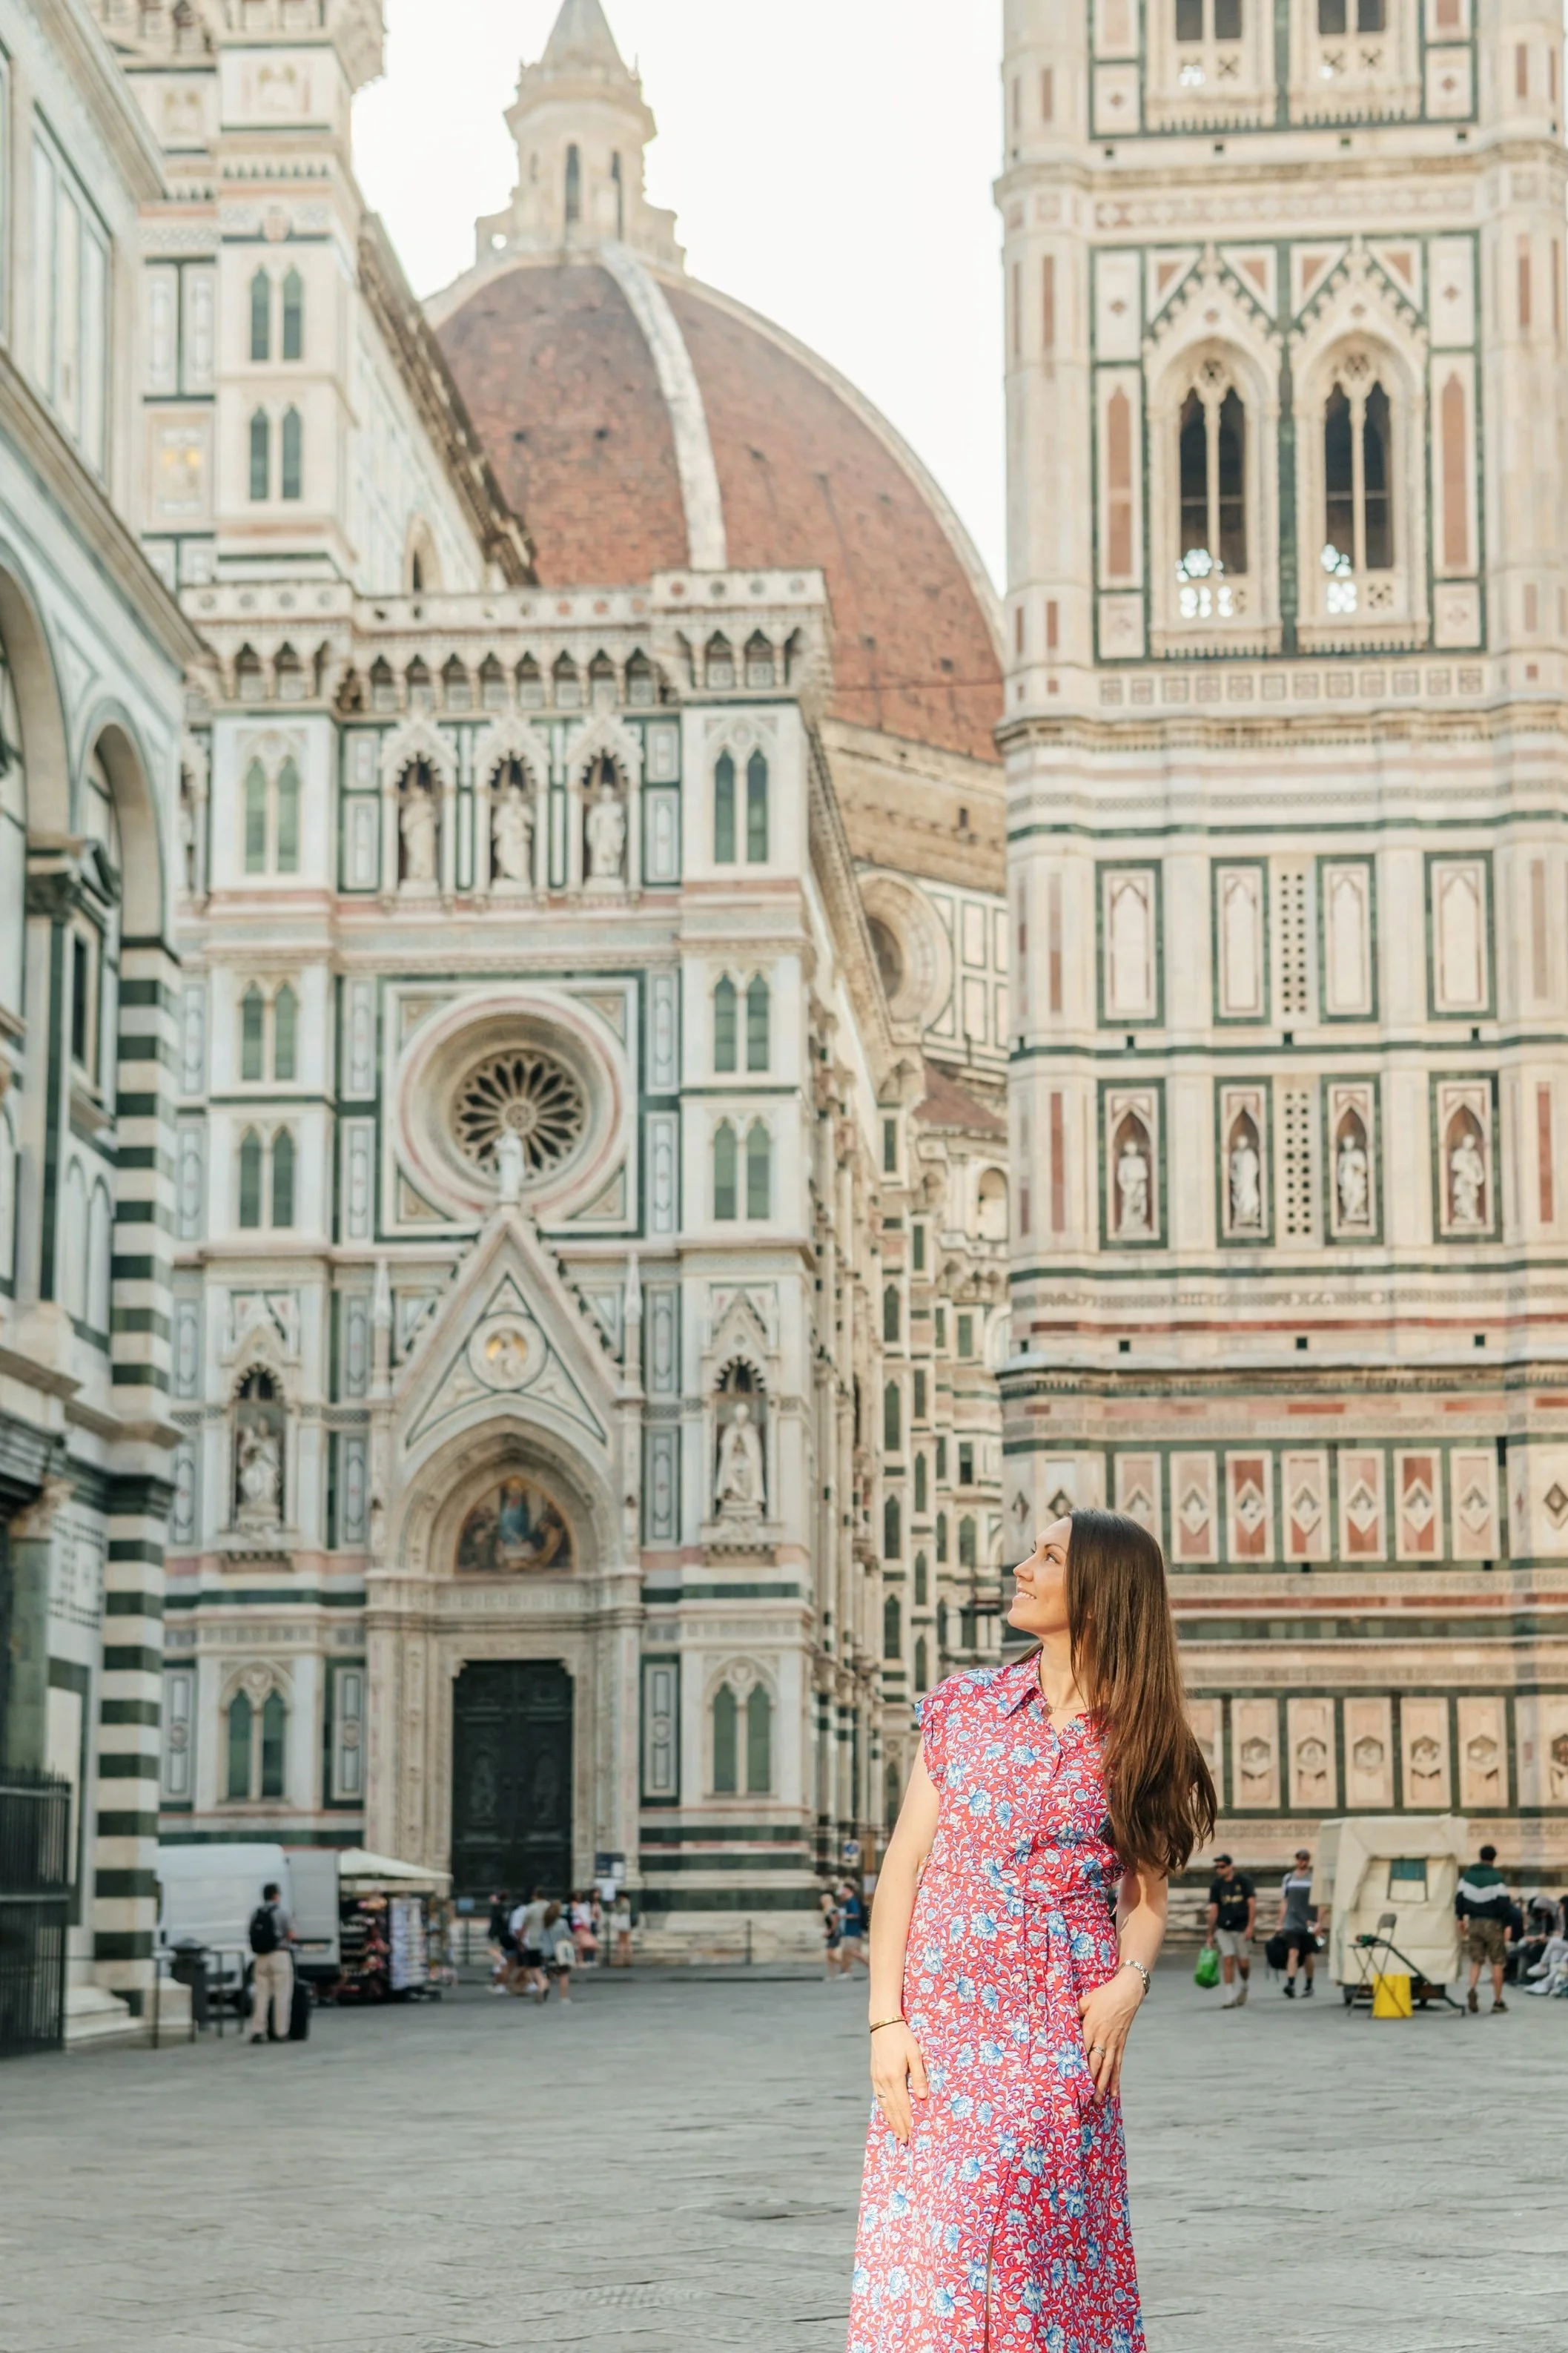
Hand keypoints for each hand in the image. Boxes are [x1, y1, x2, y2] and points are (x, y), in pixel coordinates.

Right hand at [869, 2023, 928, 2144]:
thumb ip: (919, 2076)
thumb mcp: (915, 2053)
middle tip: (904, 2141)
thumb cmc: (902, 2036)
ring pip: (884, 2105)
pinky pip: (879, 2096)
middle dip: (899, 2126)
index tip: (911, 2134)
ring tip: (896, 2133)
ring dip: (890, 2120)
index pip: (903, 2105)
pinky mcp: (873, 2074)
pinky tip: (887, 2114)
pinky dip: (884, 2108)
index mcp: (895, 2076)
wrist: (883, 2022)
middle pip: (892, 2109)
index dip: (907, 2121)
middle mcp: (884, 2080)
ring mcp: (876, 2078)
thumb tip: (923, 2097)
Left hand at [1077, 1969, 1143, 2102]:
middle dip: (1090, 2080)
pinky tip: (1114, 2092)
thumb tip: (1062, 2020)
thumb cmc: (1104, 1995)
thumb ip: (1074, 2012)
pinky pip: (1118, 2065)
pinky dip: (1116, 2080)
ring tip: (1098, 2100)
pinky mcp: (1121, 2044)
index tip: (1071, 2078)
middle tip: (1085, 2097)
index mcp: (1091, 2027)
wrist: (1127, 1992)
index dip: (1077, 2064)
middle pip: (1095, 2062)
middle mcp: (1102, 2038)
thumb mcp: (1086, 2000)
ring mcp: (1113, 2043)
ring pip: (1108, 2068)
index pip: (1082, 2050)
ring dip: (1103, 2085)